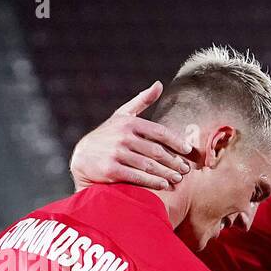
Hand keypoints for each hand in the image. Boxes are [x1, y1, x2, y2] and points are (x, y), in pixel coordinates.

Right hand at [69, 82, 194, 190]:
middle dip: (174, 162)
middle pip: (157, 151)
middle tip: (185, 170)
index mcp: (129, 123)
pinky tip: (163, 185)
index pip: (160, 132)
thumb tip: (159, 84)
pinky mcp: (111, 169)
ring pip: (149, 165)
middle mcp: (122, 136)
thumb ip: (142, 100)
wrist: (82, 157)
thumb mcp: (122, 115)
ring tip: (177, 179)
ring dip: (166, 174)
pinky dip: (152, 182)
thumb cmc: (108, 136)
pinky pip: (137, 177)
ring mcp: (116, 153)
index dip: (176, 142)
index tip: (188, 150)